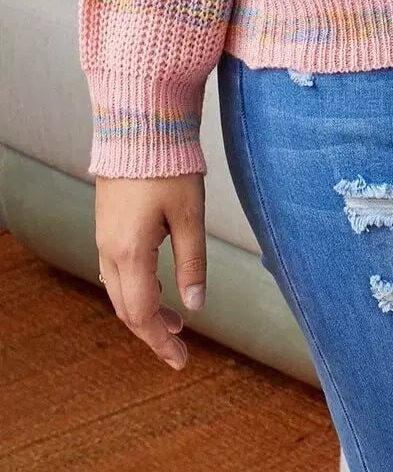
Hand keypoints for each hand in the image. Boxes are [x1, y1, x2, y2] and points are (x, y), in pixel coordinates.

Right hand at [94, 172, 207, 370]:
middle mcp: (109, 250)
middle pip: (126, 308)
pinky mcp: (107, 224)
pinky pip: (115, 270)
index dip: (161, 341)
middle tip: (179, 346)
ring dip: (144, 309)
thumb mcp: (190, 215)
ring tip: (174, 319)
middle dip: (152, 331)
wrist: (139, 124)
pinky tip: (156, 285)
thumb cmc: (168, 165)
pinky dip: (135, 288)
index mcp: (130, 253)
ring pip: (119, 290)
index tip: (181, 360)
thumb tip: (196, 306)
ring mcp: (104, 237)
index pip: (142, 313)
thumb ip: (192, 263)